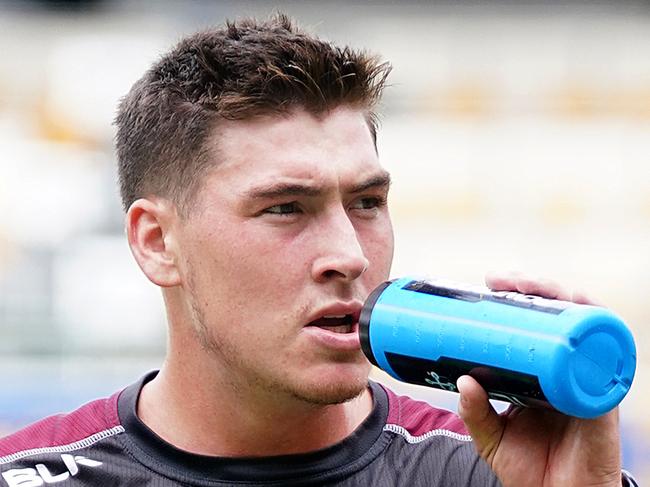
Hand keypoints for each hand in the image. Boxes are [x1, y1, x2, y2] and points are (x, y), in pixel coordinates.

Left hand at [456, 272, 622, 486]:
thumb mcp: (490, 436)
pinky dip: (597, 330)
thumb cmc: (529, 467)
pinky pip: (606, 357)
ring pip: (582, 325)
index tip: (488, 284)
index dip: (516, 299)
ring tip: (530, 285)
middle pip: (557, 315)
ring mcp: (584, 378)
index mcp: (539, 372)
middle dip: (534, 287)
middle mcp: (564, 368)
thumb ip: (474, 412)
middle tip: (500, 280)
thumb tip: (463, 381)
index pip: (533, 325)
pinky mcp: (601, 396)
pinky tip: (580, 309)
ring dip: (562, 296)